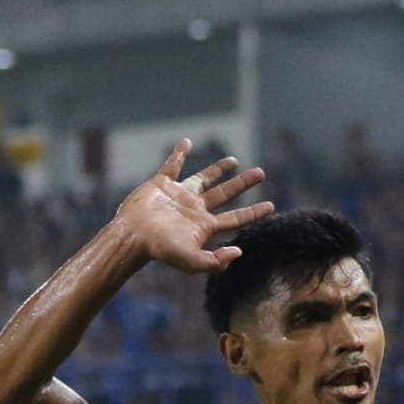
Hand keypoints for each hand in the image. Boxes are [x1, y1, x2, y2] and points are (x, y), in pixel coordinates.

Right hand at [111, 139, 273, 272]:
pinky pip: (172, 165)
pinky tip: (187, 142)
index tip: (272, 206)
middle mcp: (195, 209)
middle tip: (260, 173)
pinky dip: (178, 154)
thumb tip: (239, 251)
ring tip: (234, 161)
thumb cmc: (160, 250)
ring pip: (204, 178)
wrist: (132, 236)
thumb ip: (215, 261)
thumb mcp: (191, 261)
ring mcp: (179, 195)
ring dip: (218, 169)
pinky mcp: (161, 184)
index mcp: (204, 225)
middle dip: (243, 184)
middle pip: (225, 194)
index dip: (254, 212)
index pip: (236, 218)